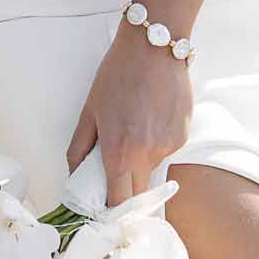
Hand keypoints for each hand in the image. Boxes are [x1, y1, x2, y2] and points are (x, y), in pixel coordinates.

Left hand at [67, 21, 193, 206]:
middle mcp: (147, 156)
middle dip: (125, 190)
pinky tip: (150, 118)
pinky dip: (156, 144)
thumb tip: (74, 175)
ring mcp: (169, 147)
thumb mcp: (89, 110)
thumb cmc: (118, 75)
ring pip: (151, 170)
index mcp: (119, 152)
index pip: (118, 203)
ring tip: (133, 128)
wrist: (154, 48)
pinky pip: (165, 152)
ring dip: (140, 162)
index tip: (103, 210)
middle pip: (137, 194)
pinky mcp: (183, 137)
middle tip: (113, 173)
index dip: (110, 211)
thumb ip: (79, 148)